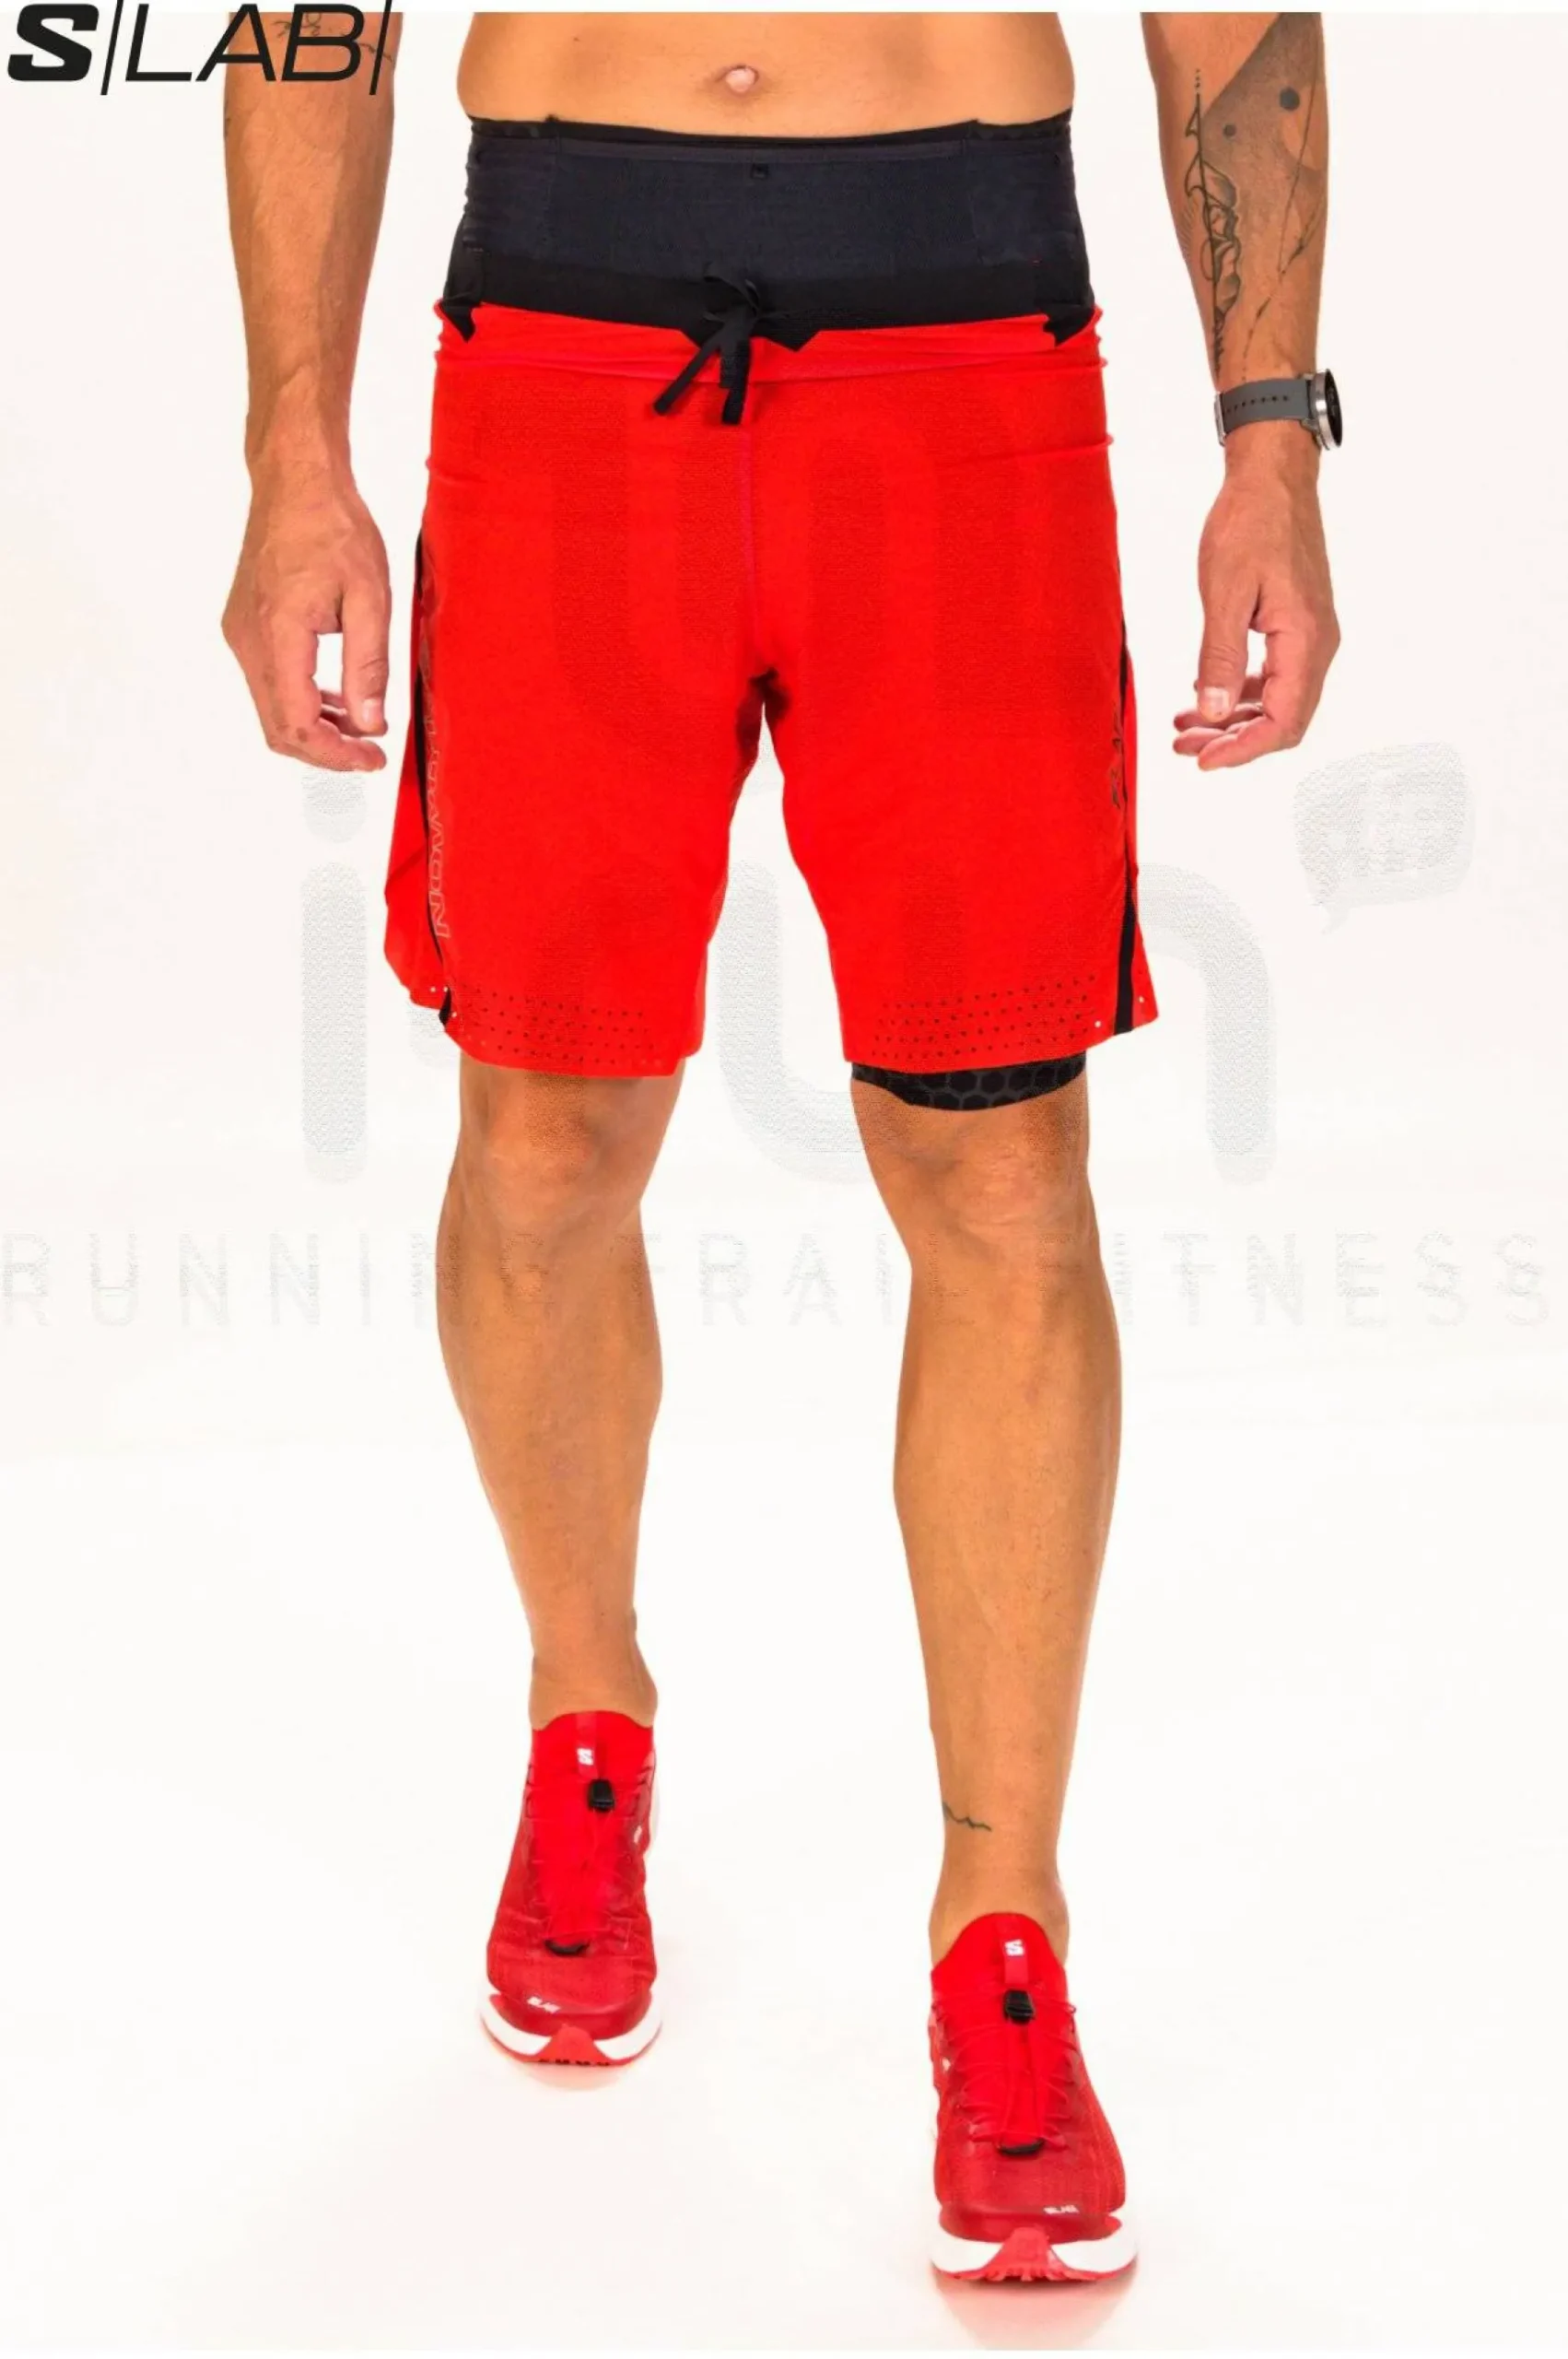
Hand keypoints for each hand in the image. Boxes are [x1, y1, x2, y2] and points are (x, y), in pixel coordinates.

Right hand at [222, 465, 391, 771]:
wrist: (296, 480)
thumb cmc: (332, 525)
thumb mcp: (371, 598)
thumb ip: (368, 667)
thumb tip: (369, 722)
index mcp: (277, 634)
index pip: (297, 725)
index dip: (336, 755)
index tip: (372, 758)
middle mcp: (248, 640)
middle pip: (278, 729)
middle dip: (326, 750)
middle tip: (369, 751)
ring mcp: (240, 634)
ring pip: (272, 709)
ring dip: (315, 727)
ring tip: (362, 722)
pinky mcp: (244, 627)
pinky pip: (269, 682)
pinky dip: (301, 700)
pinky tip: (337, 695)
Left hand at [1174, 429, 1339, 769]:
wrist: (1273, 475)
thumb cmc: (1250, 522)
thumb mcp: (1225, 592)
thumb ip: (1219, 657)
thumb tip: (1211, 713)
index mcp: (1306, 641)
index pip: (1283, 722)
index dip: (1243, 751)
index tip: (1202, 761)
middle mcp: (1317, 644)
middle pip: (1283, 719)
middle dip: (1233, 741)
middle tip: (1184, 747)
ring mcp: (1309, 634)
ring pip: (1277, 700)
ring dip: (1232, 720)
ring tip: (1185, 727)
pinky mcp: (1296, 624)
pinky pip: (1273, 675)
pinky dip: (1239, 691)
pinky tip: (1204, 692)